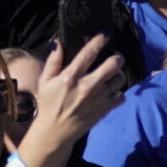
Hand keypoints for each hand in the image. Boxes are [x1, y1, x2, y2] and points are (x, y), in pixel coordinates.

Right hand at [20, 35, 125, 166]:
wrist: (56, 131)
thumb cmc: (49, 103)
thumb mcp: (45, 81)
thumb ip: (53, 61)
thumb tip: (57, 42)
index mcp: (71, 76)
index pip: (89, 53)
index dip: (99, 41)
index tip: (105, 35)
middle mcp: (88, 85)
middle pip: (113, 64)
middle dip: (117, 58)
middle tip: (114, 58)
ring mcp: (99, 98)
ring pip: (120, 78)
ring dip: (118, 75)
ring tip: (111, 76)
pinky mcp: (106, 109)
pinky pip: (122, 95)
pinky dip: (118, 92)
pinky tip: (109, 92)